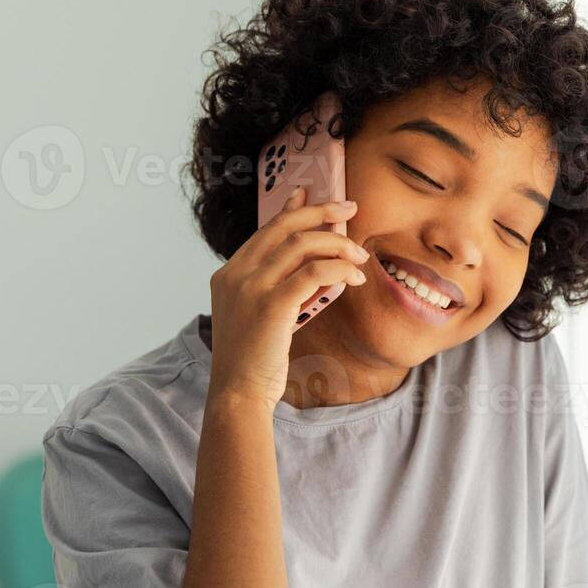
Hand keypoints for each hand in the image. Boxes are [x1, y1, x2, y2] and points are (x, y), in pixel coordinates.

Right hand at [206, 187, 368, 412]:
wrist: (238, 394)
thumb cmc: (253, 362)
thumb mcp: (258, 316)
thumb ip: (276, 289)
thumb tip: (316, 266)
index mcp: (227, 275)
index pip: (265, 230)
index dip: (292, 209)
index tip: (311, 194)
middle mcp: (235, 275)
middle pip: (283, 227)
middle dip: (320, 211)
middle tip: (350, 207)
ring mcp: (250, 288)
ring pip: (301, 245)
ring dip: (337, 243)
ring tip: (359, 253)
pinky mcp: (271, 304)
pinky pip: (314, 272)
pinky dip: (339, 269)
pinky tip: (354, 277)